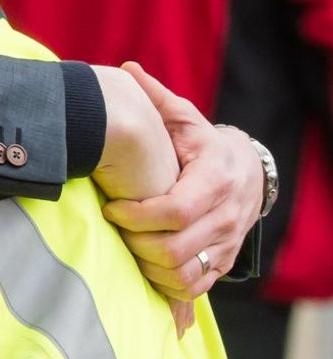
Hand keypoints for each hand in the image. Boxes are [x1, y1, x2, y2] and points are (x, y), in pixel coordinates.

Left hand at [101, 62, 262, 299]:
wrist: (247, 173)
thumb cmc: (204, 145)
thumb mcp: (185, 119)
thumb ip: (156, 99)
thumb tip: (127, 69)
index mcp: (215, 179)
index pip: (176, 210)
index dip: (137, 215)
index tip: (111, 208)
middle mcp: (225, 215)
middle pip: (174, 247)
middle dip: (135, 243)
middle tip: (114, 229)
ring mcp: (226, 243)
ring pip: (182, 273)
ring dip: (146, 266)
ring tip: (125, 246)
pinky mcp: (223, 263)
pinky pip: (193, 288)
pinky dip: (165, 284)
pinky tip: (145, 266)